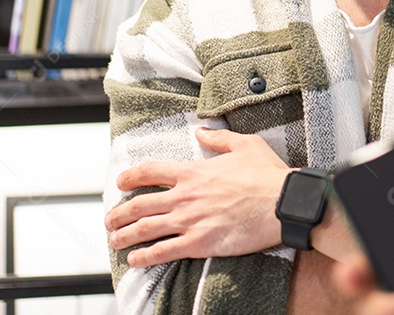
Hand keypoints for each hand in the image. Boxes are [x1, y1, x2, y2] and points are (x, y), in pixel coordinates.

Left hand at [105, 127, 289, 266]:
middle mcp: (185, 197)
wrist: (284, 203)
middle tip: (110, 220)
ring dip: (124, 236)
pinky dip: (144, 257)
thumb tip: (201, 132)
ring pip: (144, 230)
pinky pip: (162, 252)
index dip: (130, 177)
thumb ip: (219, 138)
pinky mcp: (199, 243)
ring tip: (114, 241)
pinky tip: (135, 260)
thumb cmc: (268, 175)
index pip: (150, 172)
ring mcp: (189, 221)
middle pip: (138, 205)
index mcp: (194, 172)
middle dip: (118, 214)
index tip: (120, 183)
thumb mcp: (246, 145)